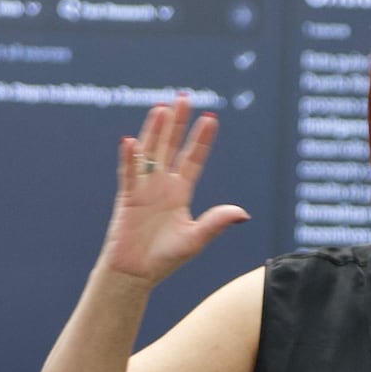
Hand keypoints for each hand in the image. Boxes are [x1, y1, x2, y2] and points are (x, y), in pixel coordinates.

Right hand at [99, 93, 249, 285]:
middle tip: (183, 97)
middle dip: (177, 123)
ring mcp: (143, 189)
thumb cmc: (165, 259)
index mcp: (179, 193)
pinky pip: (128, 174)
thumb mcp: (196, 239)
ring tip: (162, 108)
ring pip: (149, 153)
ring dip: (155, 131)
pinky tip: (130, 140)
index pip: (192, 159)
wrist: (136, 274)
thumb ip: (216, 222)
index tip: (210, 118)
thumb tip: (243, 212)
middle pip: (170, 146)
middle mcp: (161, 185)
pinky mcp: (127, 198)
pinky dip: (129, 158)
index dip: (201, 139)